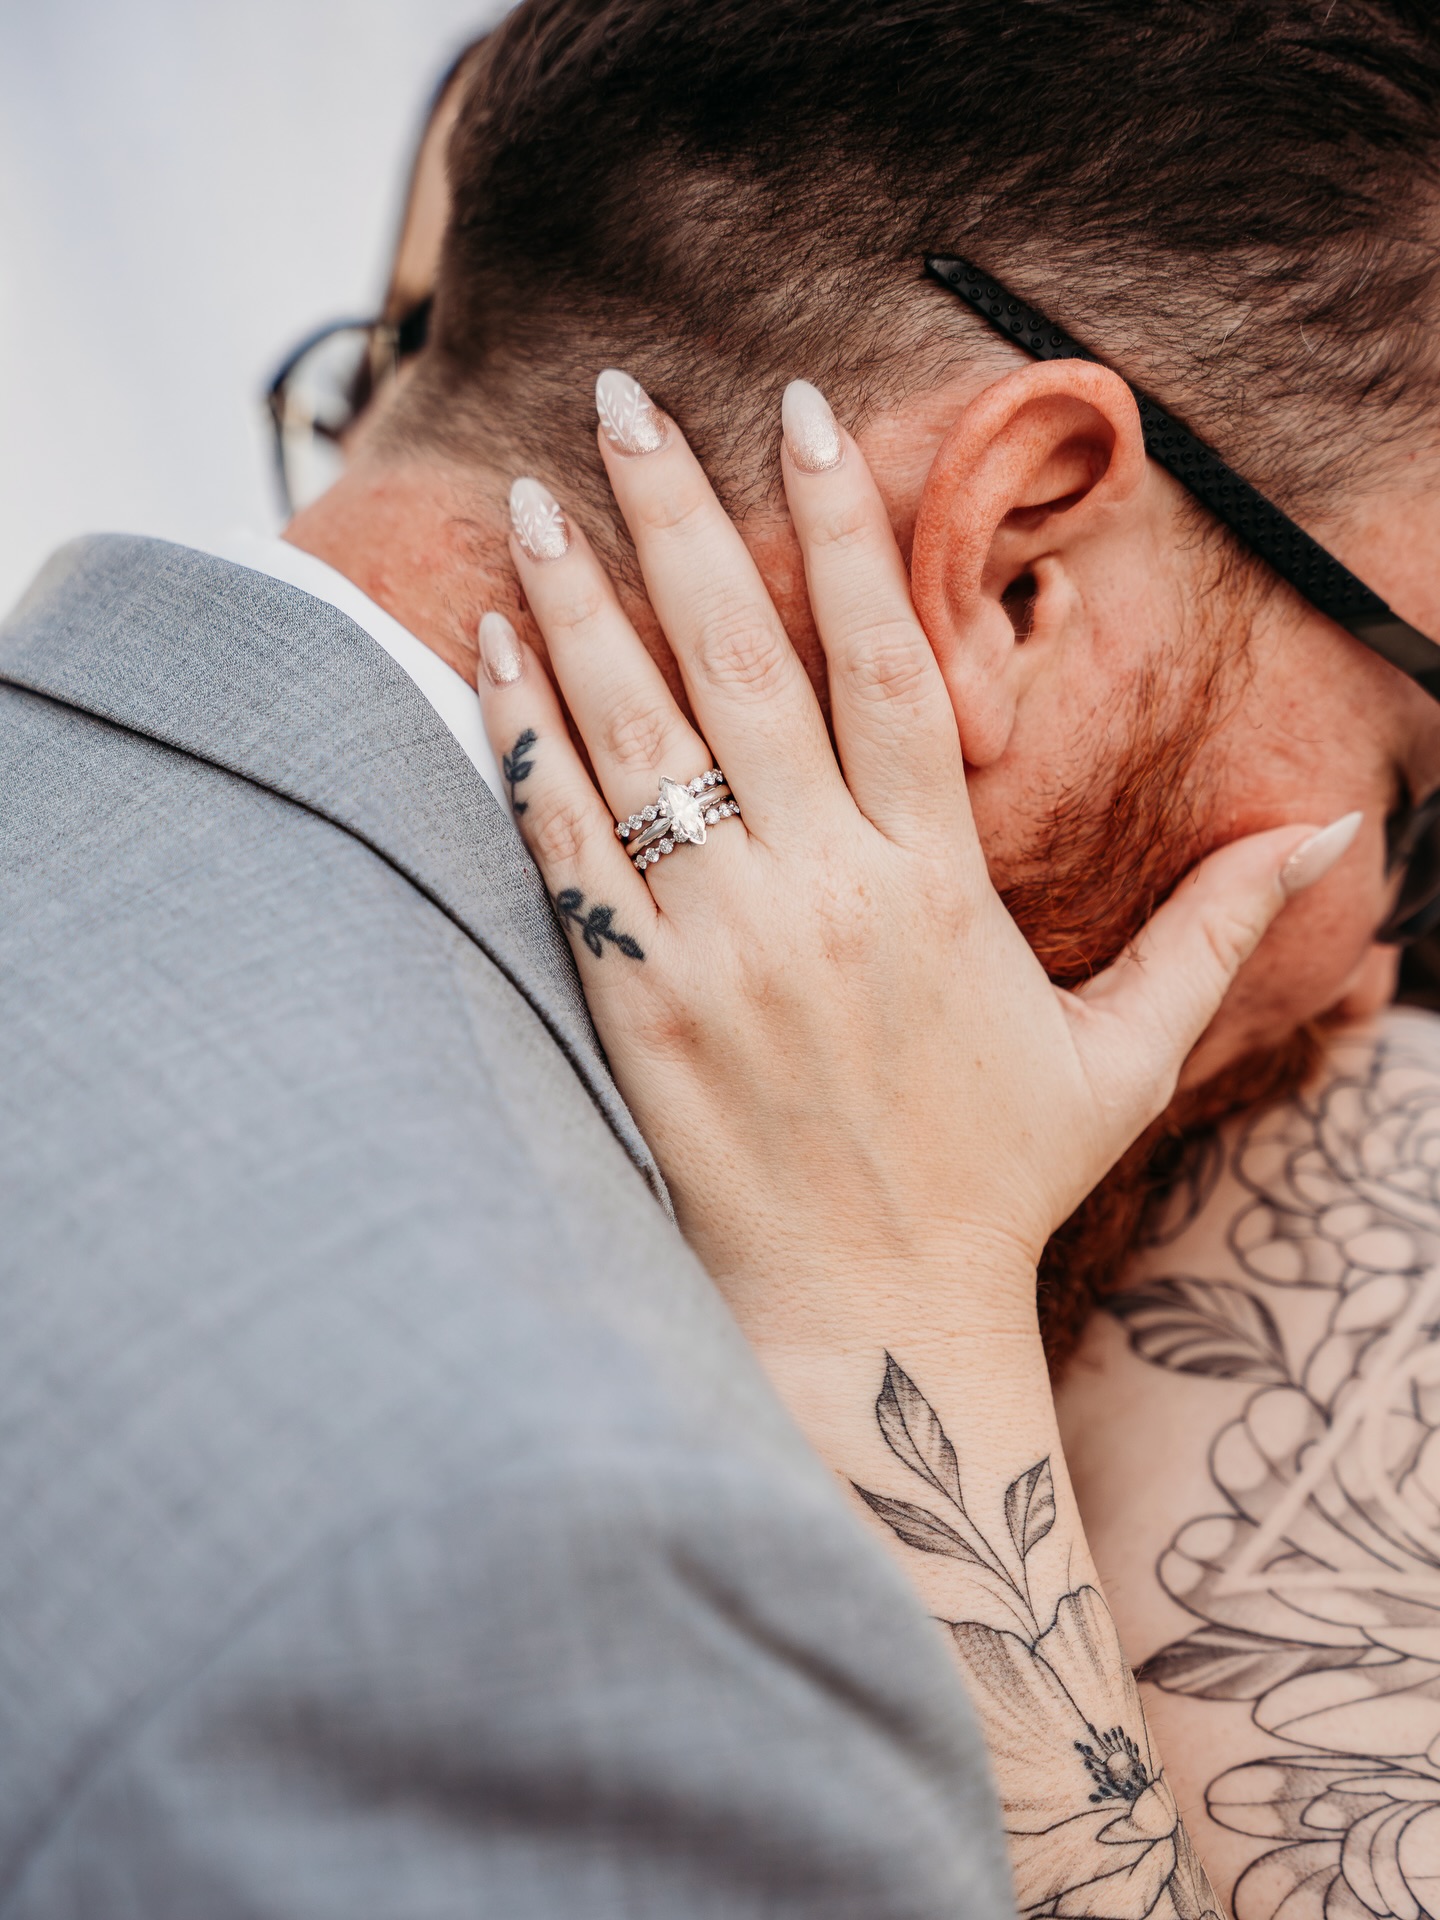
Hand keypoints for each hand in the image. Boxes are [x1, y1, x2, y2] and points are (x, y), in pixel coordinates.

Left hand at [477, 371, 1353, 1326]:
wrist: (871, 1322)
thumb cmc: (995, 1182)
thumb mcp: (1122, 1055)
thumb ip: (1214, 931)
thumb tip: (1333, 834)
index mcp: (934, 879)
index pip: (884, 658)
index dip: (849, 524)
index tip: (804, 412)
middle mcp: (820, 889)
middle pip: (740, 660)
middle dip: (679, 514)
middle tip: (622, 398)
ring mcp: (717, 944)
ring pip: (635, 736)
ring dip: (575, 602)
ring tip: (524, 494)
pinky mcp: (635, 1004)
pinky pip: (566, 845)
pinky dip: (523, 743)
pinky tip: (486, 653)